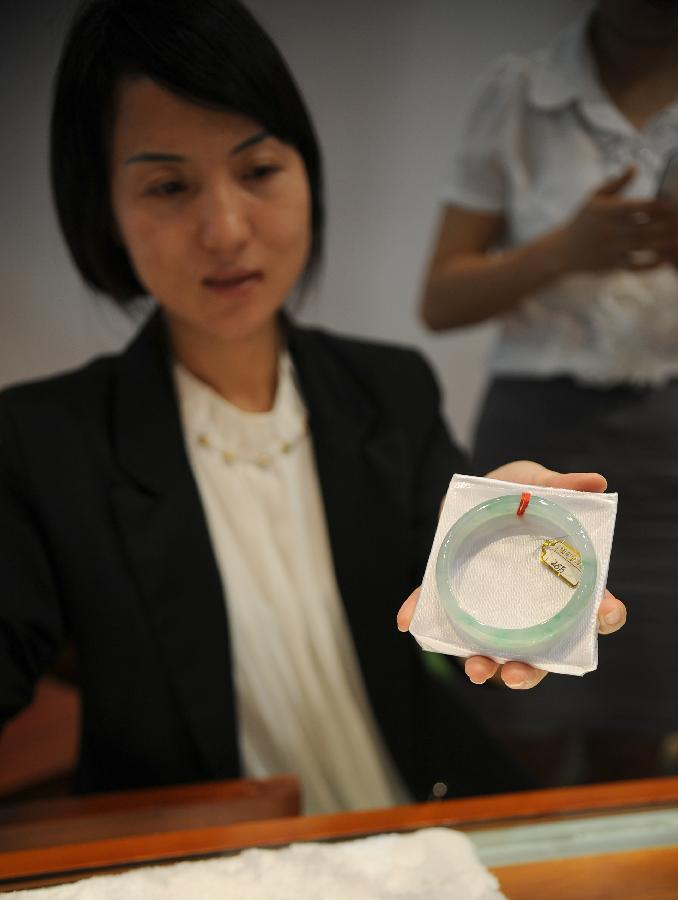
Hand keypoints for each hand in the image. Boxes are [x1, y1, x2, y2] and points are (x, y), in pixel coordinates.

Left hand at [397, 461, 626, 689]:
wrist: (477, 492)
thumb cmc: (518, 494)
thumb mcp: (535, 483)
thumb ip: (560, 484)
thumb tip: (596, 481)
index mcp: (564, 583)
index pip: (595, 608)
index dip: (604, 615)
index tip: (605, 613)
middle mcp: (534, 608)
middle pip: (543, 653)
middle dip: (530, 670)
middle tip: (516, 672)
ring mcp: (497, 612)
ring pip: (497, 653)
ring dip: (486, 666)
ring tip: (476, 669)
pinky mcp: (458, 600)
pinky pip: (440, 616)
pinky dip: (423, 618)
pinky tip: (410, 621)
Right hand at [556, 166, 677, 273]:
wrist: (563, 251)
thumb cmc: (583, 220)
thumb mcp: (594, 198)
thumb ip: (616, 183)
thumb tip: (634, 167)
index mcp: (607, 211)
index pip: (637, 207)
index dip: (657, 205)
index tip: (671, 203)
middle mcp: (610, 231)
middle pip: (646, 228)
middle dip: (667, 225)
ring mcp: (612, 250)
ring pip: (645, 247)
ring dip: (665, 243)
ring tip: (677, 238)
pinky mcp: (613, 266)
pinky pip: (636, 267)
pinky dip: (651, 265)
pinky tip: (663, 259)